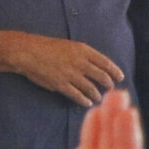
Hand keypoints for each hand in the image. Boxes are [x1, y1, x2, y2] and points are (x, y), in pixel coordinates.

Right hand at [5, 35, 124, 106]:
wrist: (28, 52)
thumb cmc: (47, 47)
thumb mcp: (69, 45)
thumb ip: (82, 55)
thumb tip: (94, 66)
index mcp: (83, 50)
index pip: (105, 62)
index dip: (115, 71)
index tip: (120, 77)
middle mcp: (80, 62)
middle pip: (101, 76)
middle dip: (108, 84)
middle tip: (110, 88)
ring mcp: (70, 74)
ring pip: (91, 88)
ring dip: (97, 94)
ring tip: (98, 98)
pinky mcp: (61, 85)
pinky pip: (77, 95)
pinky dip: (84, 100)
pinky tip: (87, 103)